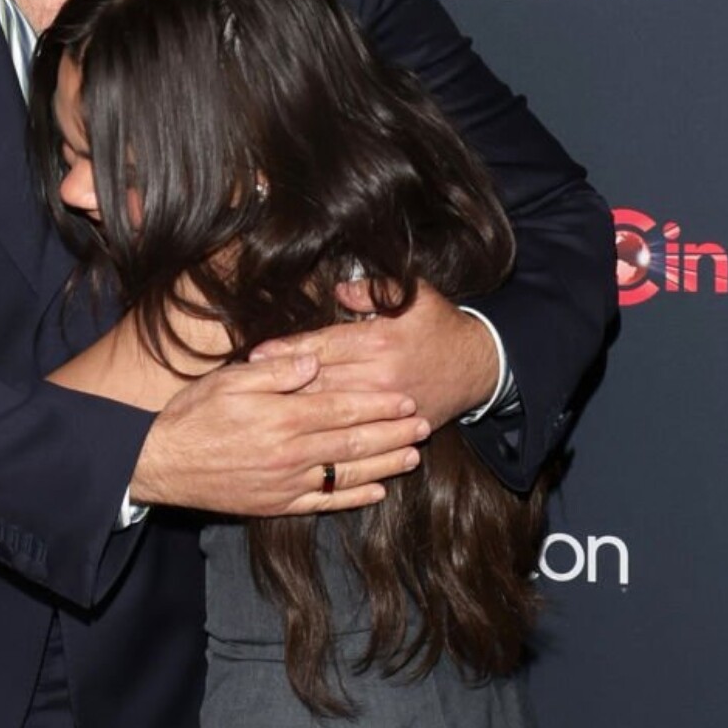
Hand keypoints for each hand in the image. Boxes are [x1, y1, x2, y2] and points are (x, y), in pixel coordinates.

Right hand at [127, 351, 422, 515]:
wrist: (160, 464)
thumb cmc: (192, 415)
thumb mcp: (230, 379)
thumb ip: (276, 370)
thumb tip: (315, 360)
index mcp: (282, 417)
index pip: (343, 408)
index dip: (379, 404)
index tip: (407, 398)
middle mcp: (291, 453)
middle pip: (355, 441)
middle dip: (394, 432)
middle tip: (425, 424)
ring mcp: (286, 483)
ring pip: (347, 473)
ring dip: (385, 464)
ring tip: (413, 456)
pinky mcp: (277, 504)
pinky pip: (324, 502)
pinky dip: (353, 498)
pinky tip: (376, 491)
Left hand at [249, 283, 497, 434]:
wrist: (480, 367)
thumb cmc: (442, 327)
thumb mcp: (416, 296)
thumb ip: (375, 290)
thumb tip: (340, 288)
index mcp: (379, 341)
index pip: (322, 346)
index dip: (287, 351)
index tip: (257, 355)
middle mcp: (379, 376)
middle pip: (320, 383)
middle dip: (282, 386)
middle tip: (246, 390)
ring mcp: (387, 407)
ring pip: (333, 413)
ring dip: (298, 414)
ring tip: (265, 415)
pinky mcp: (395, 429)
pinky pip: (357, 434)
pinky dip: (330, 437)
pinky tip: (305, 439)